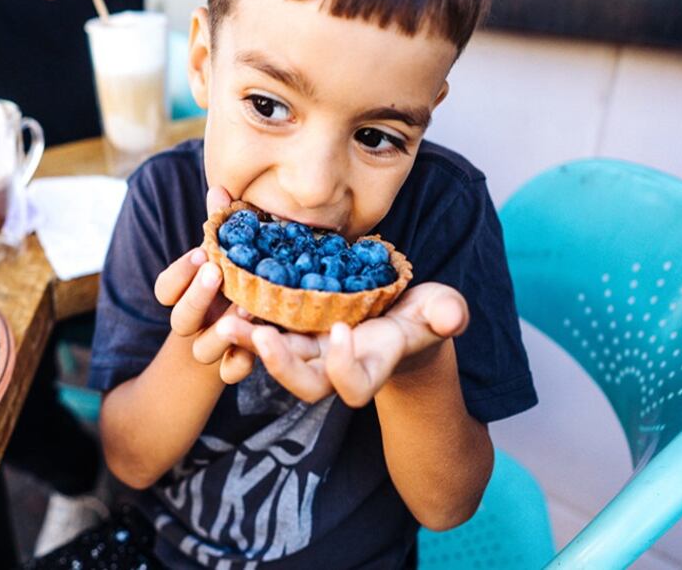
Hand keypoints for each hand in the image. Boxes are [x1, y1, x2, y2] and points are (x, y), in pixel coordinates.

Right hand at [155, 186, 259, 383]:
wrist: (246, 332)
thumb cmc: (237, 280)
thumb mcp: (229, 254)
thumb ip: (222, 224)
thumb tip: (220, 188)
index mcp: (185, 295)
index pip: (164, 289)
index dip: (179, 273)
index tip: (201, 252)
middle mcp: (193, 323)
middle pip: (180, 319)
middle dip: (197, 296)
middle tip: (216, 272)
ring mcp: (211, 347)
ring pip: (203, 350)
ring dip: (222, 331)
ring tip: (248, 308)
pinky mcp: (234, 366)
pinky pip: (230, 374)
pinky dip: (240, 364)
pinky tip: (254, 350)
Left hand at [249, 283, 469, 404]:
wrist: (397, 318)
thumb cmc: (423, 316)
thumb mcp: (441, 310)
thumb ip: (448, 313)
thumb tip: (453, 317)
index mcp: (372, 367)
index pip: (354, 388)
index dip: (344, 369)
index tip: (341, 332)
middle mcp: (336, 366)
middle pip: (305, 385)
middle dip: (281, 366)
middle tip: (262, 336)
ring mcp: (311, 352)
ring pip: (275, 360)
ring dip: (249, 343)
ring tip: (228, 320)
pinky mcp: (293, 331)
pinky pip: (262, 333)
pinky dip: (245, 319)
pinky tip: (228, 295)